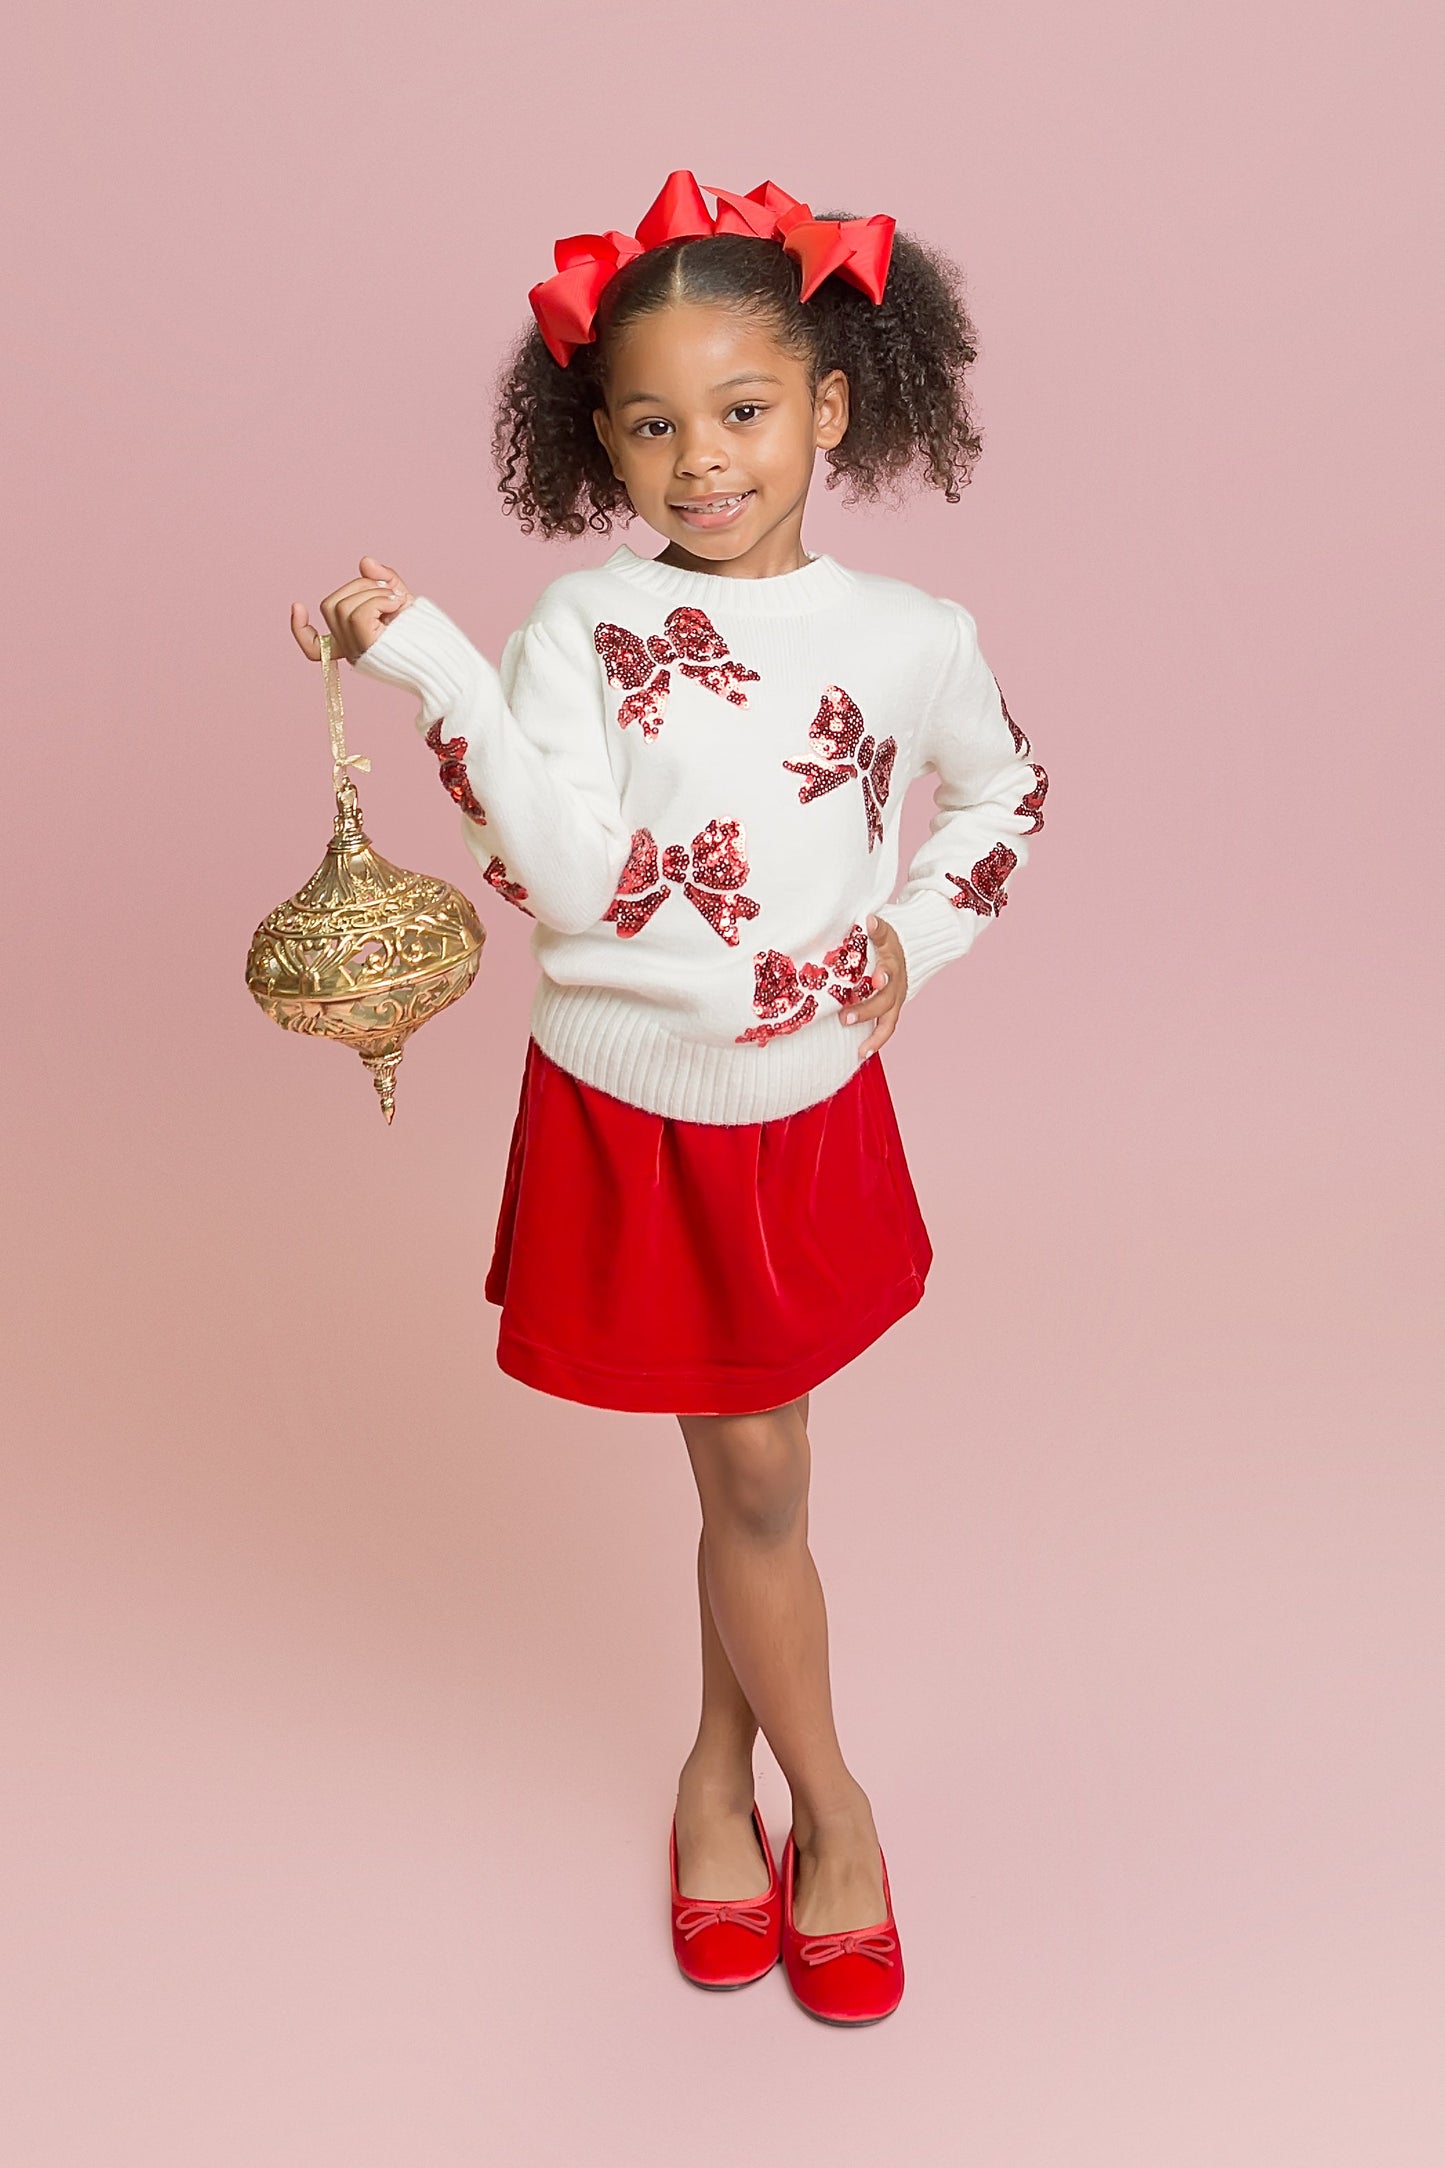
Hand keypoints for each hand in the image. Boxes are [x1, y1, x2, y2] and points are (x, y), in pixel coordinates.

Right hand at [290, 555, 414, 664]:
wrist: (445, 657)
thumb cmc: (425, 633)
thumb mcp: (401, 600)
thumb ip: (382, 580)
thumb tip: (365, 561)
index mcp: (353, 643)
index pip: (314, 648)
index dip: (299, 630)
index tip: (297, 605)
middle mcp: (350, 650)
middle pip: (330, 606)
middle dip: (359, 586)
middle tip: (391, 594)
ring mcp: (357, 650)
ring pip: (343, 605)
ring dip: (373, 592)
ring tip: (398, 601)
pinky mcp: (368, 647)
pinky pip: (358, 612)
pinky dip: (378, 599)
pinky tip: (398, 604)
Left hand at [841, 914, 906, 1054]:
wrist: (910, 953)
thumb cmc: (888, 943)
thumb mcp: (886, 932)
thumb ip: (877, 929)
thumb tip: (869, 920)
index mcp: (892, 964)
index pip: (889, 969)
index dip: (884, 974)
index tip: (877, 978)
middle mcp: (897, 985)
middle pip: (885, 1000)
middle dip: (867, 1010)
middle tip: (846, 1017)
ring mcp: (896, 1000)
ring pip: (888, 1021)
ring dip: (874, 1036)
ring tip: (861, 1051)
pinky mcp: (892, 1010)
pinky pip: (885, 1029)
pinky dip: (875, 1042)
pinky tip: (861, 1054)